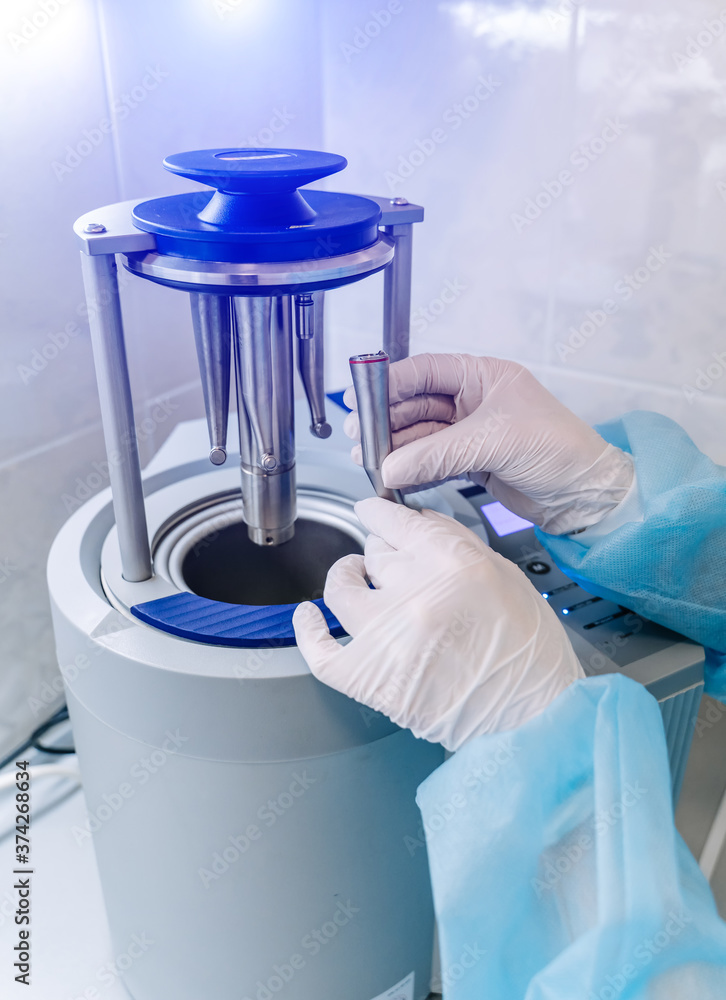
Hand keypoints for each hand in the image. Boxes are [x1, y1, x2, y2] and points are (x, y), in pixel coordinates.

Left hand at [292, 498, 583, 750]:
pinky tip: (307, 616)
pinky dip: (308, 631)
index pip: (395, 521)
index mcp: (452, 563)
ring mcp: (386, 637)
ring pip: (340, 589)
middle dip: (379, 553)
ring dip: (345, 576)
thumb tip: (416, 522)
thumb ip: (456, 542)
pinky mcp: (370, 679)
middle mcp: (414, 594)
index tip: (374, 512)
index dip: (381, 514)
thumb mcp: (504, 575)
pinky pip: (321, 650)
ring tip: (353, 577)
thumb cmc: (528, 651)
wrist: (533, 719)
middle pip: (374, 553)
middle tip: (388, 563)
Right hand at [343, 354, 632, 534]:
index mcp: (483, 376)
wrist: (586, 495)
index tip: (362, 400)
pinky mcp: (472, 462)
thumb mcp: (495, 442)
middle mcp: (474, 400)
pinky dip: (413, 470)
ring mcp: (471, 432)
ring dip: (397, 450)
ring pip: (421, 437)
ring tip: (372, 464)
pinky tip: (396, 477)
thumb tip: (391, 465)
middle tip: (362, 441)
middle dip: (388, 423)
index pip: (425, 371)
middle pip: (416, 405)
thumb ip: (438, 453)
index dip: (390, 384)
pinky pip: (432, 461)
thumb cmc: (560, 450)